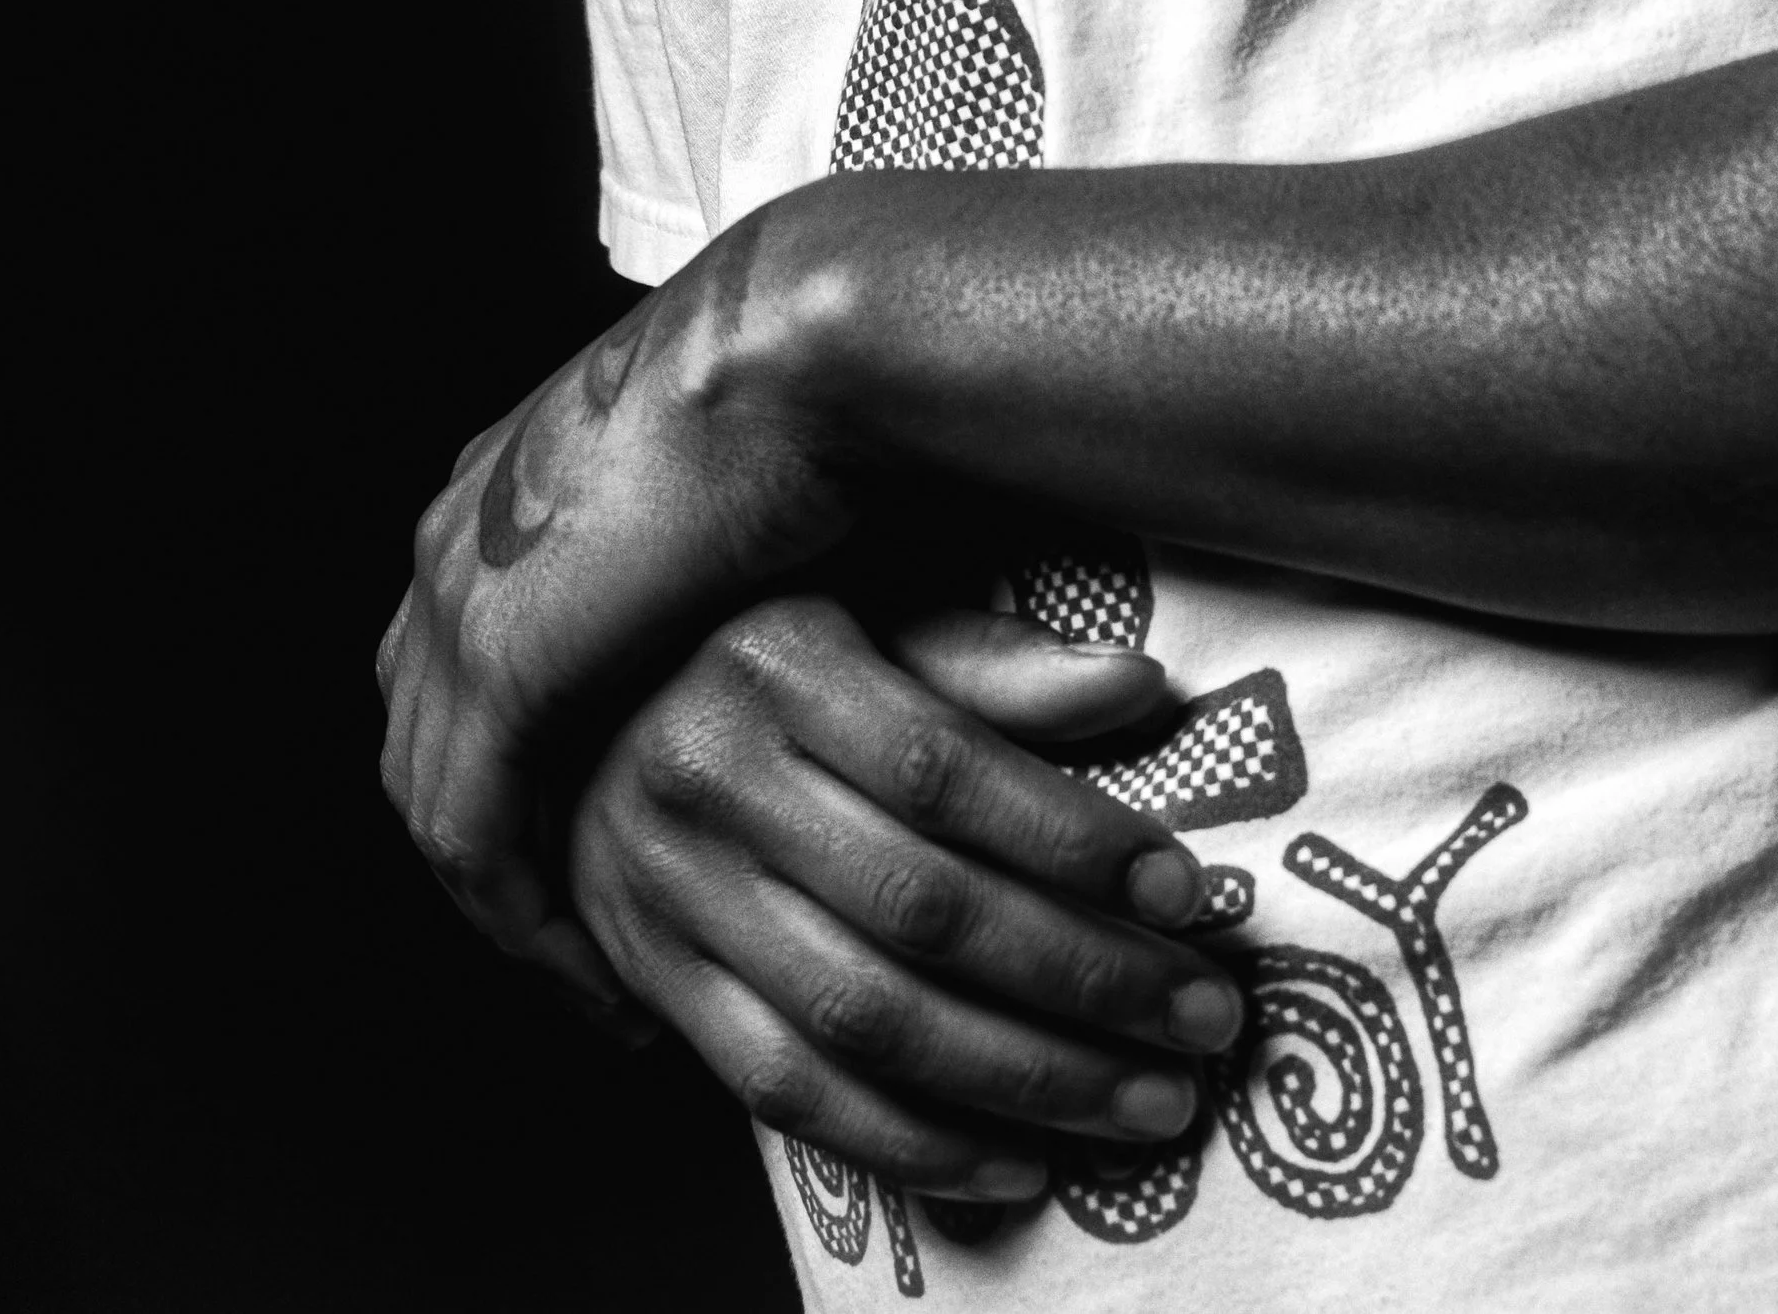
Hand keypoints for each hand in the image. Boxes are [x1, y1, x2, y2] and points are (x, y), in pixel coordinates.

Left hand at [374, 270, 854, 999]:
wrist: (798, 347)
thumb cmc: (811, 389)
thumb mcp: (732, 484)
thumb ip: (705, 556)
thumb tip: (767, 612)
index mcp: (502, 475)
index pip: (459, 652)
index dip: (511, 754)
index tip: (589, 837)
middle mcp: (454, 532)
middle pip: (427, 729)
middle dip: (497, 842)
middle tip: (581, 937)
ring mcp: (458, 600)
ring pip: (438, 800)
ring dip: (511, 908)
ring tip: (601, 984)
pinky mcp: (495, 670)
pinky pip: (474, 839)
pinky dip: (528, 923)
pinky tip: (606, 981)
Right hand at [566, 595, 1245, 1201]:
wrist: (570, 709)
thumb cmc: (758, 647)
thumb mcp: (865, 613)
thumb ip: (992, 661)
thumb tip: (1141, 687)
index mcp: (778, 662)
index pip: (947, 769)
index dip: (1073, 839)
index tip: (1188, 890)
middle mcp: (713, 776)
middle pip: (920, 908)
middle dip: (1084, 979)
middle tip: (1207, 1020)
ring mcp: (673, 892)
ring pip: (864, 1020)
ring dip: (1025, 1082)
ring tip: (1149, 1106)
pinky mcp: (656, 983)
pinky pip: (786, 1095)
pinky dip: (909, 1146)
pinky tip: (1017, 1164)